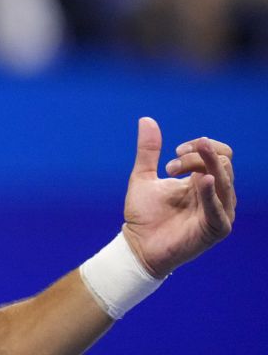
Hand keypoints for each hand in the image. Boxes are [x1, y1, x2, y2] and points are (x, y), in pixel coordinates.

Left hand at [121, 117, 234, 276]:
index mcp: (202, 180)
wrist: (137, 244)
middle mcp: (215, 194)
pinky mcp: (217, 228)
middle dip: (195, 157)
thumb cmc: (143, 214)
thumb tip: (146, 119)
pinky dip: (211, 193)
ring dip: (202, 167)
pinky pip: (220, 208)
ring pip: (225, 181)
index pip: (219, 153)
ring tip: (175, 166)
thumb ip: (148, 151)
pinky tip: (201, 180)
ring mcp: (219, 211)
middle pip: (222, 162)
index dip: (201, 146)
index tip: (174, 151)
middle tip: (169, 166)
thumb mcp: (143, 177)